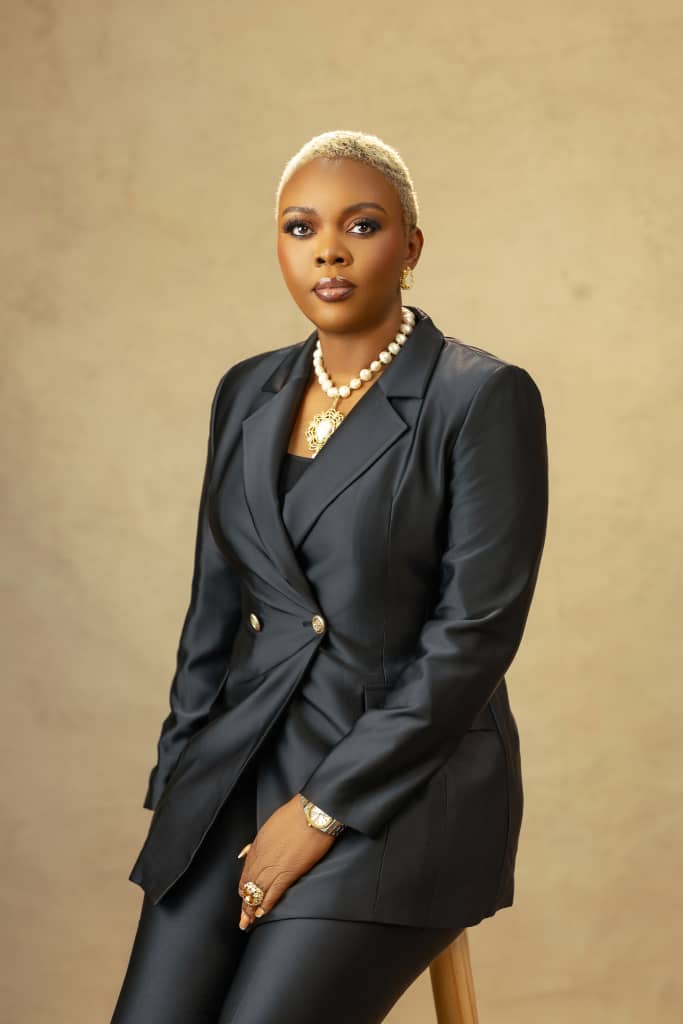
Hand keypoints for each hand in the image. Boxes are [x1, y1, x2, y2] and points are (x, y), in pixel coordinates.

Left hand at [236, 792, 336, 929]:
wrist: (312, 812)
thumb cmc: (295, 814)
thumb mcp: (270, 825)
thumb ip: (259, 842)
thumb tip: (247, 851)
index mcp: (257, 846)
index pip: (246, 872)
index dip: (243, 887)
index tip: (242, 897)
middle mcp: (261, 857)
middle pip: (249, 885)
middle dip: (245, 903)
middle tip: (243, 919)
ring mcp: (273, 866)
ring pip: (258, 891)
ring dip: (252, 908)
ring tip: (249, 921)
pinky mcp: (288, 872)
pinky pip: (273, 892)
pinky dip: (267, 904)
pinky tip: (263, 912)